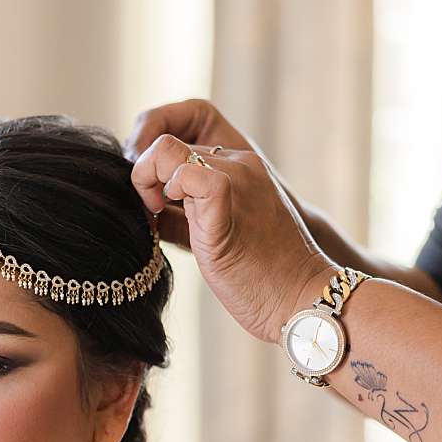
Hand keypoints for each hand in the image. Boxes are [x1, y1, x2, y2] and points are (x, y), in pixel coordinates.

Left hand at [129, 136, 335, 343]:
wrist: (300, 299)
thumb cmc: (258, 278)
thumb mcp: (214, 234)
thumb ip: (183, 213)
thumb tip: (141, 208)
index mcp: (239, 168)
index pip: (179, 144)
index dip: (151, 168)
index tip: (150, 204)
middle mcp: (239, 164)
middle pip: (166, 142)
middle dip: (142, 176)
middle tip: (147, 213)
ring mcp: (236, 178)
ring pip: (167, 148)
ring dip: (144, 179)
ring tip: (153, 214)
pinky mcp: (227, 202)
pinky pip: (186, 172)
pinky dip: (164, 190)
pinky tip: (163, 218)